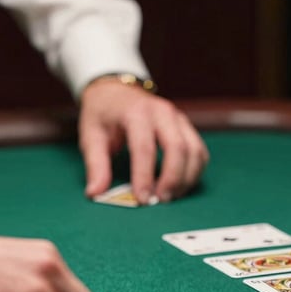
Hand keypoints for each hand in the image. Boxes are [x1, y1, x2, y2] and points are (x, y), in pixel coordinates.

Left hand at [79, 80, 208, 203]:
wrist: (116, 91)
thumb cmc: (103, 115)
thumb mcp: (91, 136)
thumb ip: (96, 165)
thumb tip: (95, 193)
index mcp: (136, 112)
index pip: (144, 148)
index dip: (145, 176)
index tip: (142, 199)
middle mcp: (162, 112)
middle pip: (178, 148)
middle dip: (172, 179)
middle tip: (161, 200)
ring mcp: (179, 118)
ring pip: (194, 151)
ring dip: (186, 178)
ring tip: (171, 196)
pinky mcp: (187, 127)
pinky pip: (200, 152)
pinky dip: (194, 172)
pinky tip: (181, 185)